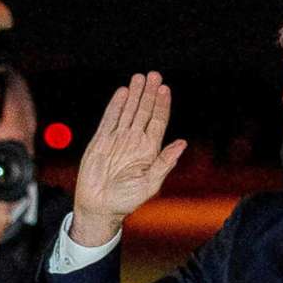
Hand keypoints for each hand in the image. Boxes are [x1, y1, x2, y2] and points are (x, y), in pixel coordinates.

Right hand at [72, 71, 186, 247]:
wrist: (100, 207)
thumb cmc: (126, 200)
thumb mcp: (151, 184)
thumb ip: (165, 162)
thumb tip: (182, 143)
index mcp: (149, 150)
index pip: (158, 122)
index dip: (162, 105)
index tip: (165, 89)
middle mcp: (135, 141)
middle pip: (144, 112)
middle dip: (149, 93)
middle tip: (154, 75)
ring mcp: (118, 139)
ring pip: (128, 111)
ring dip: (134, 95)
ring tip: (140, 78)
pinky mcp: (101, 140)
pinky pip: (109, 119)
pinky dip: (116, 105)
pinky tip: (123, 92)